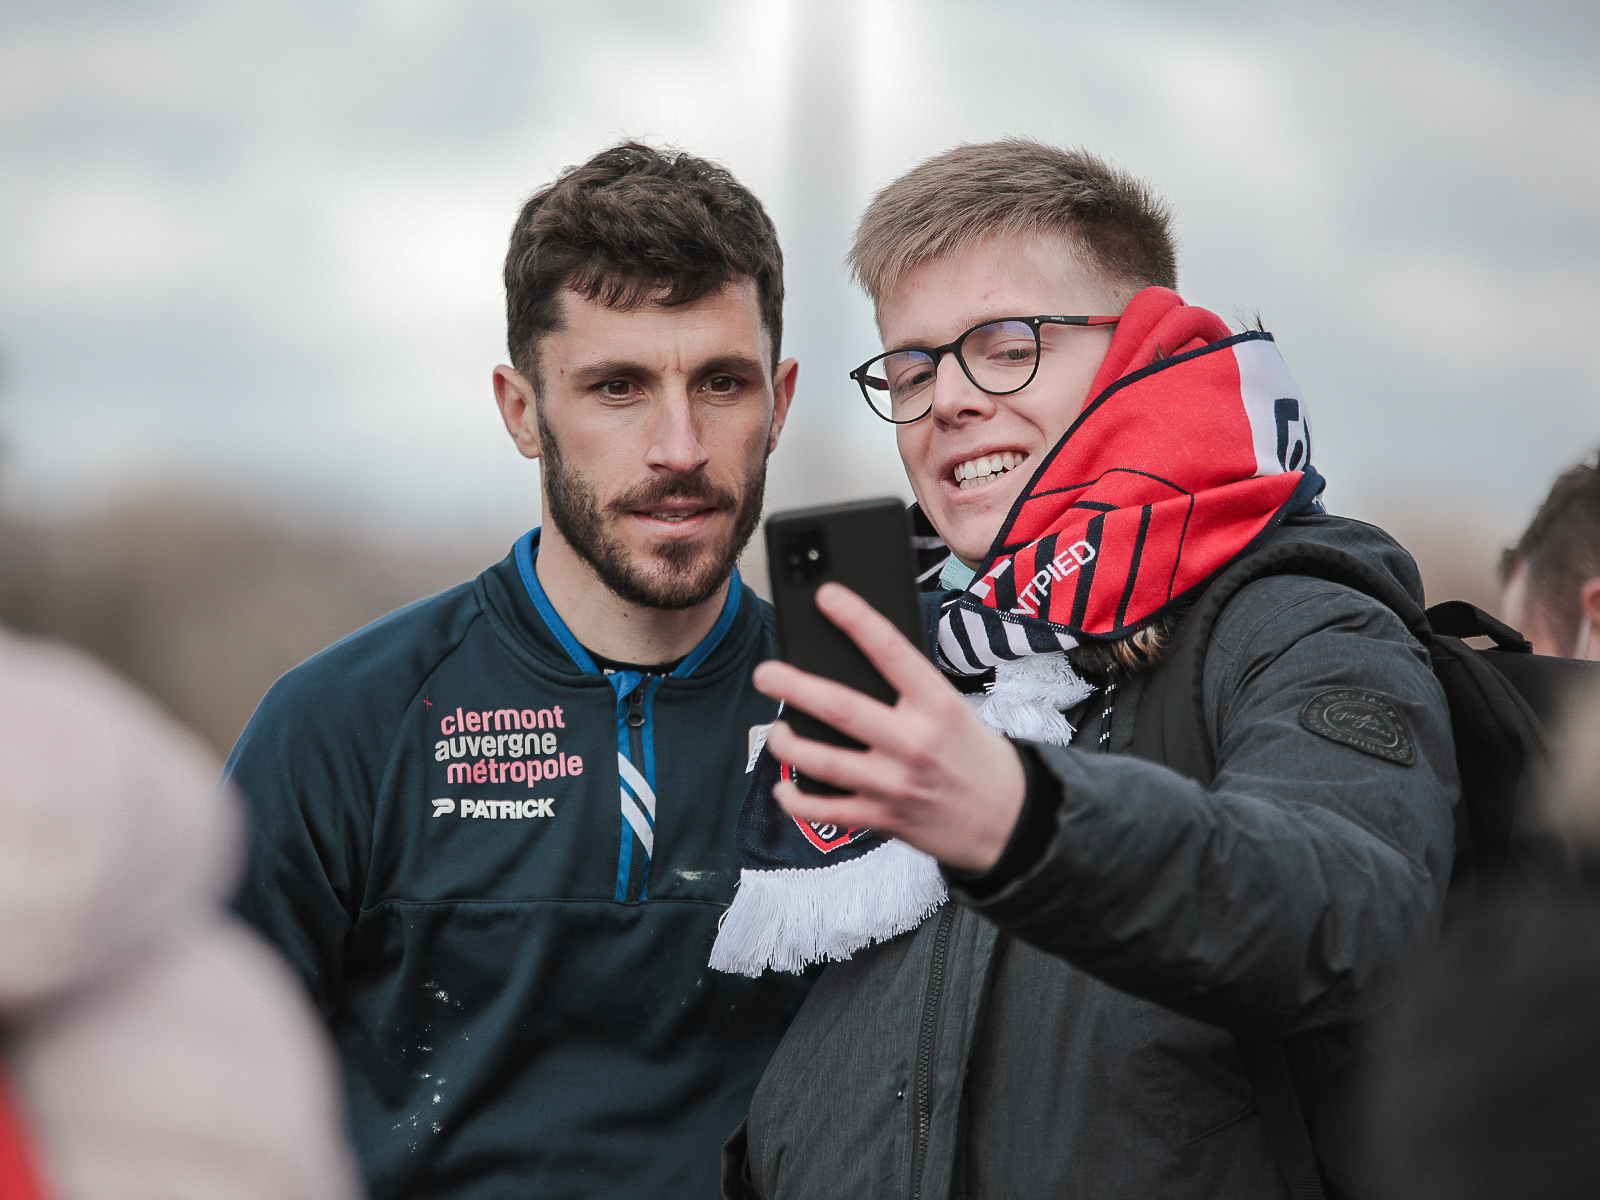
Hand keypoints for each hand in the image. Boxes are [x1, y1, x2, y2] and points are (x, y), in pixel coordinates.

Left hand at [753, 582, 1026, 872]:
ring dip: (788, 744)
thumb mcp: (955, 711)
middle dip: (795, 687)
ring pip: (825, 762)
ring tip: (775, 730)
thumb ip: (910, 693)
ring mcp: (897, 784)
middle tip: (766, 673)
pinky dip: (798, 800)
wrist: (1014, 821)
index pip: (892, 652)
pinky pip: (828, 811)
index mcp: (938, 706)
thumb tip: (851, 666)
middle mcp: (915, 743)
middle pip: (841, 708)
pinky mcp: (885, 819)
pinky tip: (784, 786)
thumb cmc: (977, 757)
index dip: (857, 619)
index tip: (826, 595)